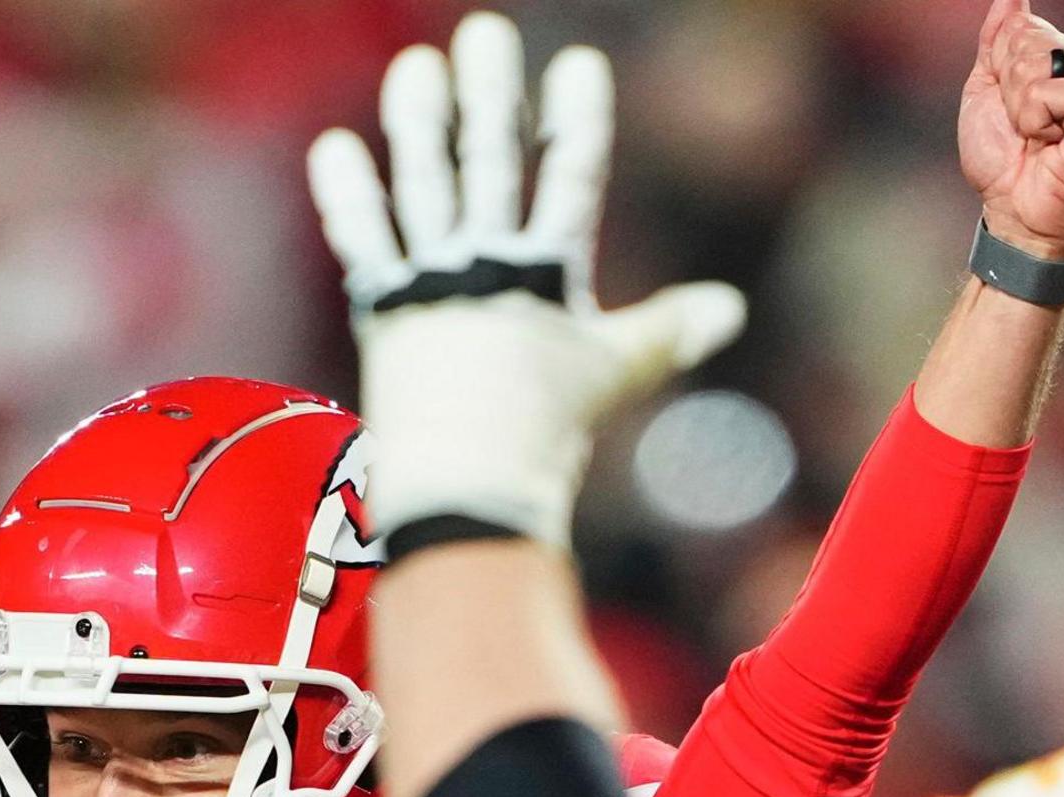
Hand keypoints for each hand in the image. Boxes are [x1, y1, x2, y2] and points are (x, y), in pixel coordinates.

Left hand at [308, 12, 744, 548]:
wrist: (474, 483)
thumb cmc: (549, 435)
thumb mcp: (617, 372)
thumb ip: (669, 329)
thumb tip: (731, 308)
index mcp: (551, 270)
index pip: (571, 175)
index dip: (577, 118)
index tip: (578, 65)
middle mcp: (489, 262)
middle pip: (491, 159)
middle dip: (489, 92)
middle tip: (483, 31)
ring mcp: (433, 281)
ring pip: (425, 185)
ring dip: (418, 121)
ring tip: (414, 66)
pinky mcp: (383, 310)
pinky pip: (362, 240)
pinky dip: (347, 195)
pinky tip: (332, 145)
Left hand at [958, 0, 1063, 260]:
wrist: (1015, 211)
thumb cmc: (1004, 159)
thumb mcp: (988, 90)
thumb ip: (998, 41)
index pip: (1019, 27)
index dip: (1000, 72)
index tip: (1014, 109)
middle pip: (1026, 40)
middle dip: (1009, 89)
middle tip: (1026, 127)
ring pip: (1036, 64)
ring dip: (1021, 109)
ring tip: (1039, 136)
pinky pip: (1049, 91)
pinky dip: (1035, 121)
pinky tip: (1052, 142)